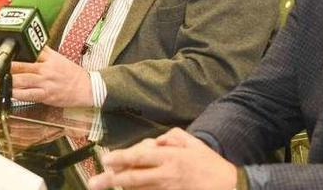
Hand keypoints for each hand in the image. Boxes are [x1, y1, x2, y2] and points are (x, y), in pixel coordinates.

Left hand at [10, 46, 92, 106]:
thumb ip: (42, 52)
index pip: (27, 51)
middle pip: (20, 65)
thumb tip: (28, 46)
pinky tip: (8, 93)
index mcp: (48, 57)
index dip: (11, 52)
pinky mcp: (46, 95)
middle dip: (3, 66)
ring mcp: (45, 82)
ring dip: (6, 80)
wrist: (86, 87)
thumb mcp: (57, 57)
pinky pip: (28, 95)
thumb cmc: (71, 73)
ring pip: (22, 80)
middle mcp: (45, 68)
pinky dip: (16, 94)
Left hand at [87, 128, 236, 189]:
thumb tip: (155, 142)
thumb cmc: (209, 163)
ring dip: (121, 189)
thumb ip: (172, 137)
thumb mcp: (192, 142)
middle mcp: (166, 175)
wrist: (228, 187)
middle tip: (94, 182)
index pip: (139, 157)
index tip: (106, 159)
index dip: (120, 158)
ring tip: (104, 186)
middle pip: (132, 178)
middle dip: (110, 180)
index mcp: (170, 157)